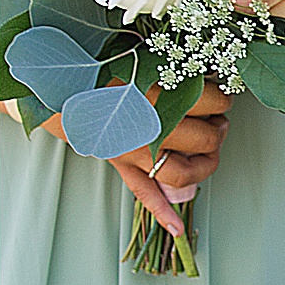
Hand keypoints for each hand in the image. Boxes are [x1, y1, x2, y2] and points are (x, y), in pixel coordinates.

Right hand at [21, 80, 233, 239]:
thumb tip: (213, 73)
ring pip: (184, 172)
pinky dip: (162, 212)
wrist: (60, 80)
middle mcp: (150, 126)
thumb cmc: (108, 62)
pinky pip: (143, 192)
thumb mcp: (148, 55)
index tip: (222, 92)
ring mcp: (135, 150)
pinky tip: (178, 229)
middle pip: (206, 137)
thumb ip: (178, 65)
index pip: (213, 101)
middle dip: (219, 128)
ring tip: (211, 149)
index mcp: (161, 92)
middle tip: (219, 118)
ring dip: (206, 165)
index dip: (224, 97)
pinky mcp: (120, 162)